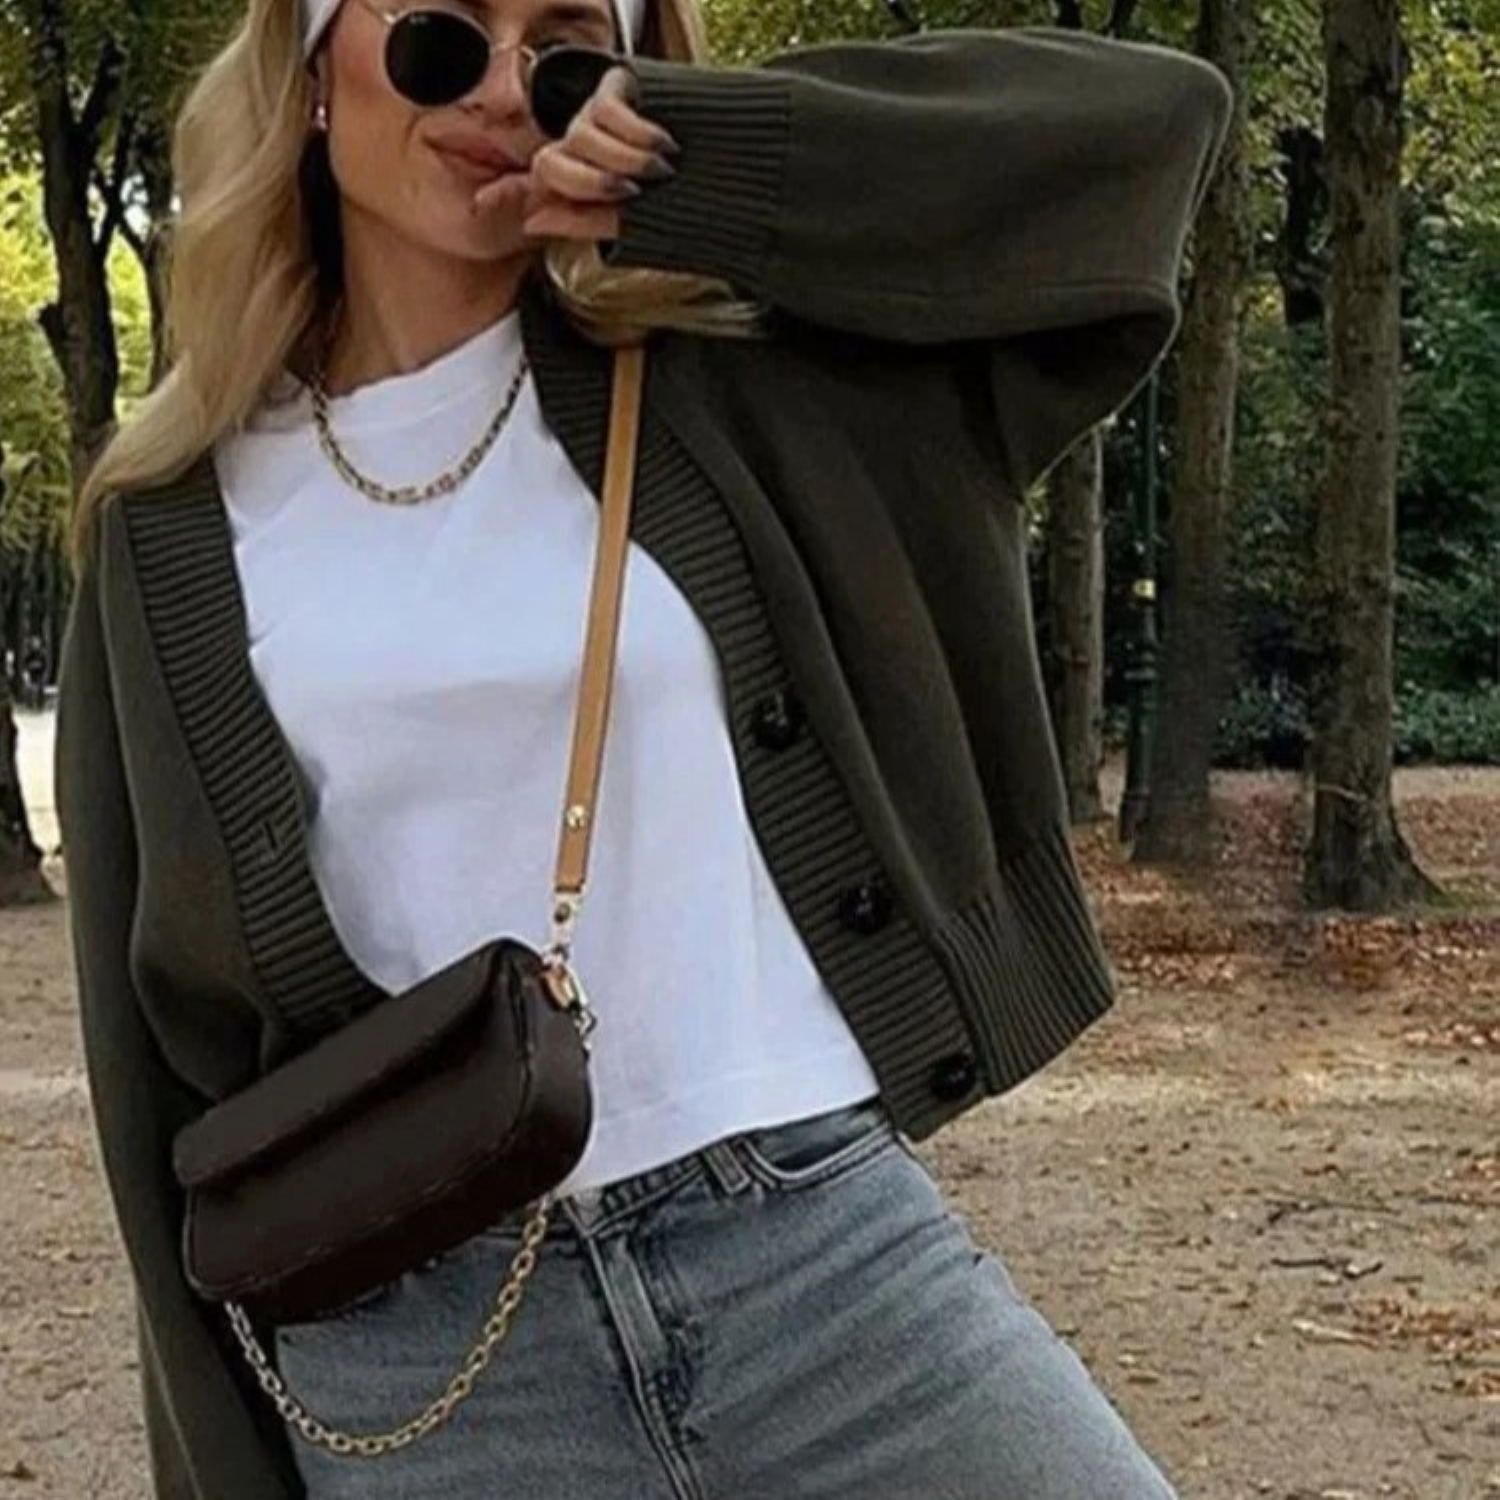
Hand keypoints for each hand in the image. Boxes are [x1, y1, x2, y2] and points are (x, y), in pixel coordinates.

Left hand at [473, 67, 677, 242]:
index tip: (481, 202)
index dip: (508, 191)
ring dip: (620, 158)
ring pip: (579, 138)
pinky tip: (662, 143)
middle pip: (552, 162)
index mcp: (580, 183)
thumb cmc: (683, 202)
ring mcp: (596, 118)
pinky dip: (634, 131)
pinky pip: (606, 111)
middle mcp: (580, 148)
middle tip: (632, 193)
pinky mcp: (617, 89)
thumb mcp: (629, 223)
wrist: (731, 169)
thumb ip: (580, 221)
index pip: (538, 184)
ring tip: (658, 169)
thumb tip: (532, 219)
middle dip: (590, 183)